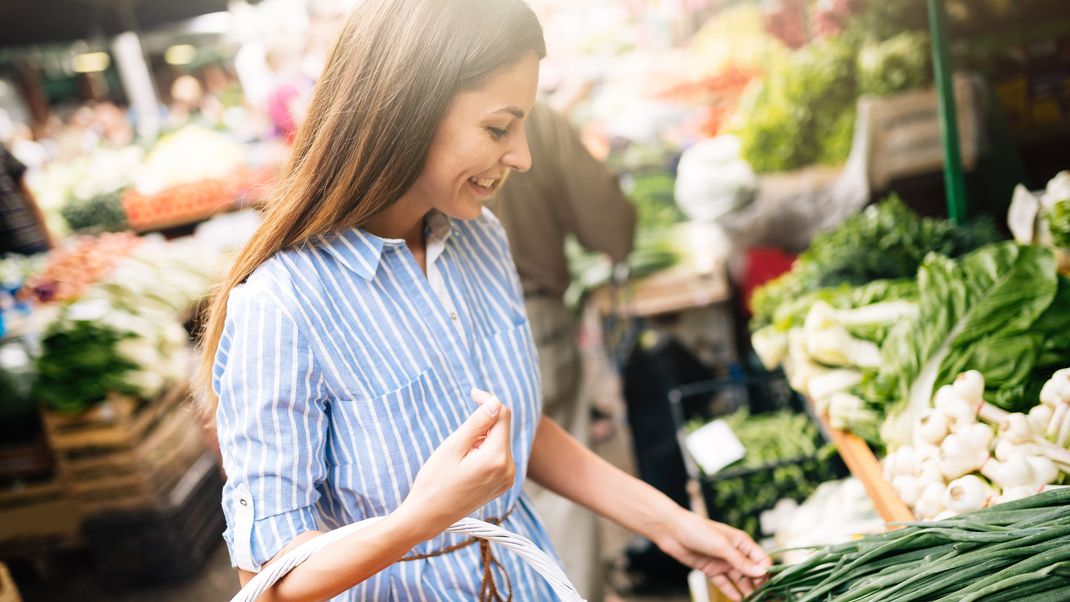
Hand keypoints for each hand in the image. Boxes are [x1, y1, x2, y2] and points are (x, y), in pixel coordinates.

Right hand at [399, 389, 514, 536]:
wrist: (428, 517)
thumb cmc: (434, 482)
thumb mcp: (452, 447)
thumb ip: (477, 423)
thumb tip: (495, 402)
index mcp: (497, 458)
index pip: (502, 415)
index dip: (488, 401)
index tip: (471, 394)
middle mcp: (509, 469)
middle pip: (502, 428)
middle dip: (484, 423)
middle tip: (458, 436)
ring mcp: (507, 479)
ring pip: (500, 441)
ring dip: (483, 438)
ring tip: (460, 454)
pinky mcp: (503, 484)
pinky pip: (499, 456)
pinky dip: (485, 450)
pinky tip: (467, 463)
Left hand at [654, 509, 770, 600]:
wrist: (672, 531)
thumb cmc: (698, 531)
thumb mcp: (722, 546)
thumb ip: (741, 561)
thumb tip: (761, 573)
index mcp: (741, 542)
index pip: (761, 559)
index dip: (765, 572)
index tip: (767, 584)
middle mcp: (734, 553)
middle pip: (751, 571)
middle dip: (758, 584)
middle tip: (763, 597)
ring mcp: (722, 562)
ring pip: (739, 579)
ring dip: (746, 590)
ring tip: (753, 601)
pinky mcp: (710, 569)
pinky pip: (724, 583)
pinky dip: (731, 591)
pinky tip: (738, 600)